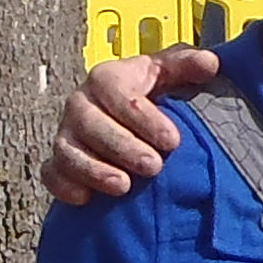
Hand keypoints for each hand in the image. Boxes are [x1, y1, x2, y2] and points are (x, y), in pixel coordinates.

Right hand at [43, 46, 217, 202]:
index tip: (173, 141)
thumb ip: (188, 65)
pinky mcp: (58, 161)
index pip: (119, 94)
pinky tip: (86, 199)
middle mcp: (81, 104)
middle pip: (91, 124)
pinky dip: (64, 186)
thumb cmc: (151, 93)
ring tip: (124, 186)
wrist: (127, 118)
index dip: (145, 119)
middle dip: (122, 147)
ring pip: (68, 151)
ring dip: (94, 170)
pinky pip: (51, 173)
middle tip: (153, 166)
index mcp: (107, 78)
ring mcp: (66, 134)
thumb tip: (210, 64)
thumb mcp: (170, 73)